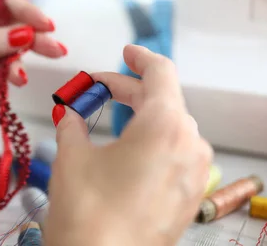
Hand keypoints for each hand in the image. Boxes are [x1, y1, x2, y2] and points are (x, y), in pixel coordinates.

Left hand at [0, 0, 66, 125]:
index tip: (45, 25)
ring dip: (20, 62)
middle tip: (55, 50)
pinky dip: (9, 77)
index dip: (27, 12)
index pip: (4, 4)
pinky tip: (10, 83)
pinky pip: (3, 71)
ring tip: (19, 77)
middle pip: (14, 28)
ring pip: (11, 51)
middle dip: (34, 39)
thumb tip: (23, 35)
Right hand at [44, 45, 212, 245]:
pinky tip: (128, 150)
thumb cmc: (88, 214)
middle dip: (129, 90)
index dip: (140, 57)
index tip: (126, 52)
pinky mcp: (192, 196)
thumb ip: (72, 122)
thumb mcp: (71, 157)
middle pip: (164, 100)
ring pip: (172, 127)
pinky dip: (154, 142)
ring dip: (142, 116)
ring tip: (110, 120)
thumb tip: (70, 111)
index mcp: (166, 125)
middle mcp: (191, 145)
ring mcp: (197, 173)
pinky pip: (177, 154)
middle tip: (96, 89)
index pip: (161, 72)